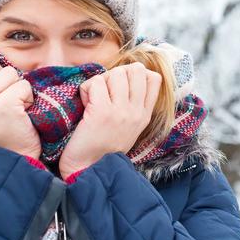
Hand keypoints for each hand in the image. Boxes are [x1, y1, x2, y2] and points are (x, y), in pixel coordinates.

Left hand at [58, 62, 161, 178]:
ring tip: (94, 99)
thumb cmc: (102, 147)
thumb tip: (125, 76)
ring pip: (115, 73)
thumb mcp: (128, 128)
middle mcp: (136, 112)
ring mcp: (121, 111)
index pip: (154, 78)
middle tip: (105, 91)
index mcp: (144, 116)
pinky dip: (85, 90)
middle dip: (117, 74)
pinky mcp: (102, 112)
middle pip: (136, 70)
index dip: (135, 75)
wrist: (88, 170)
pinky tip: (85, 105)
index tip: (120, 87)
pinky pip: (95, 82)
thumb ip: (133, 105)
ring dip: (100, 81)